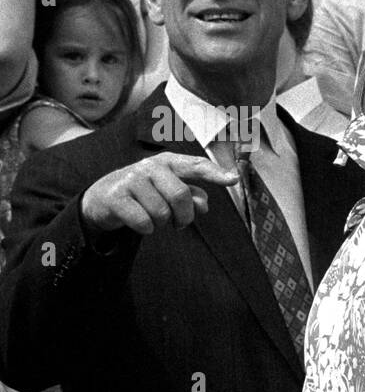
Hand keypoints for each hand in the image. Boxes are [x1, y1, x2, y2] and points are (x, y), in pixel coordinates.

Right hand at [81, 152, 238, 234]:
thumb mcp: (168, 191)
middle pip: (180, 196)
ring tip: (153, 219)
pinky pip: (144, 222)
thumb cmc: (144, 194)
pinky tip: (140, 223)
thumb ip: (190, 195)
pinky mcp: (116, 196)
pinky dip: (146, 229)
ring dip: (161, 224)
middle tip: (178, 224)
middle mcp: (150, 166)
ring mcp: (131, 178)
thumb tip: (204, 205)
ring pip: (161, 212)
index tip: (233, 179)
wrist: (103, 199)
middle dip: (183, 217)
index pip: (196, 166)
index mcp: (168, 163)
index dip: (216, 173)